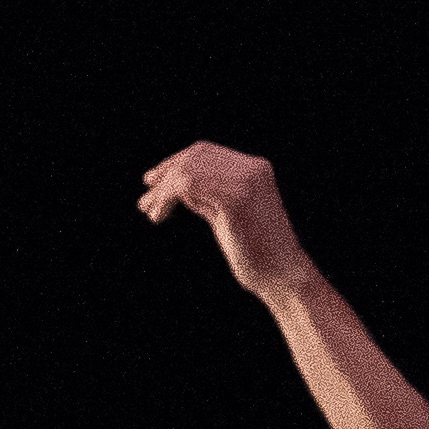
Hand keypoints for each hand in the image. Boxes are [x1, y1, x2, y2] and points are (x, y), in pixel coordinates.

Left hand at [136, 141, 315, 300]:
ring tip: (148, 212)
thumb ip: (208, 196)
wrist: (283, 276)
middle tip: (145, 200)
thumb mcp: (228, 215)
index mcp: (255, 169)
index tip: (153, 181)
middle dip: (164, 174)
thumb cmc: (256, 254)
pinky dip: (166, 199)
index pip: (205, 152)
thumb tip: (172, 186)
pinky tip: (159, 217)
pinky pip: (188, 185)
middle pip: (194, 157)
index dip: (174, 163)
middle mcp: (252, 169)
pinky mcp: (235, 199)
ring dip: (162, 192)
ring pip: (188, 171)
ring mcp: (245, 182)